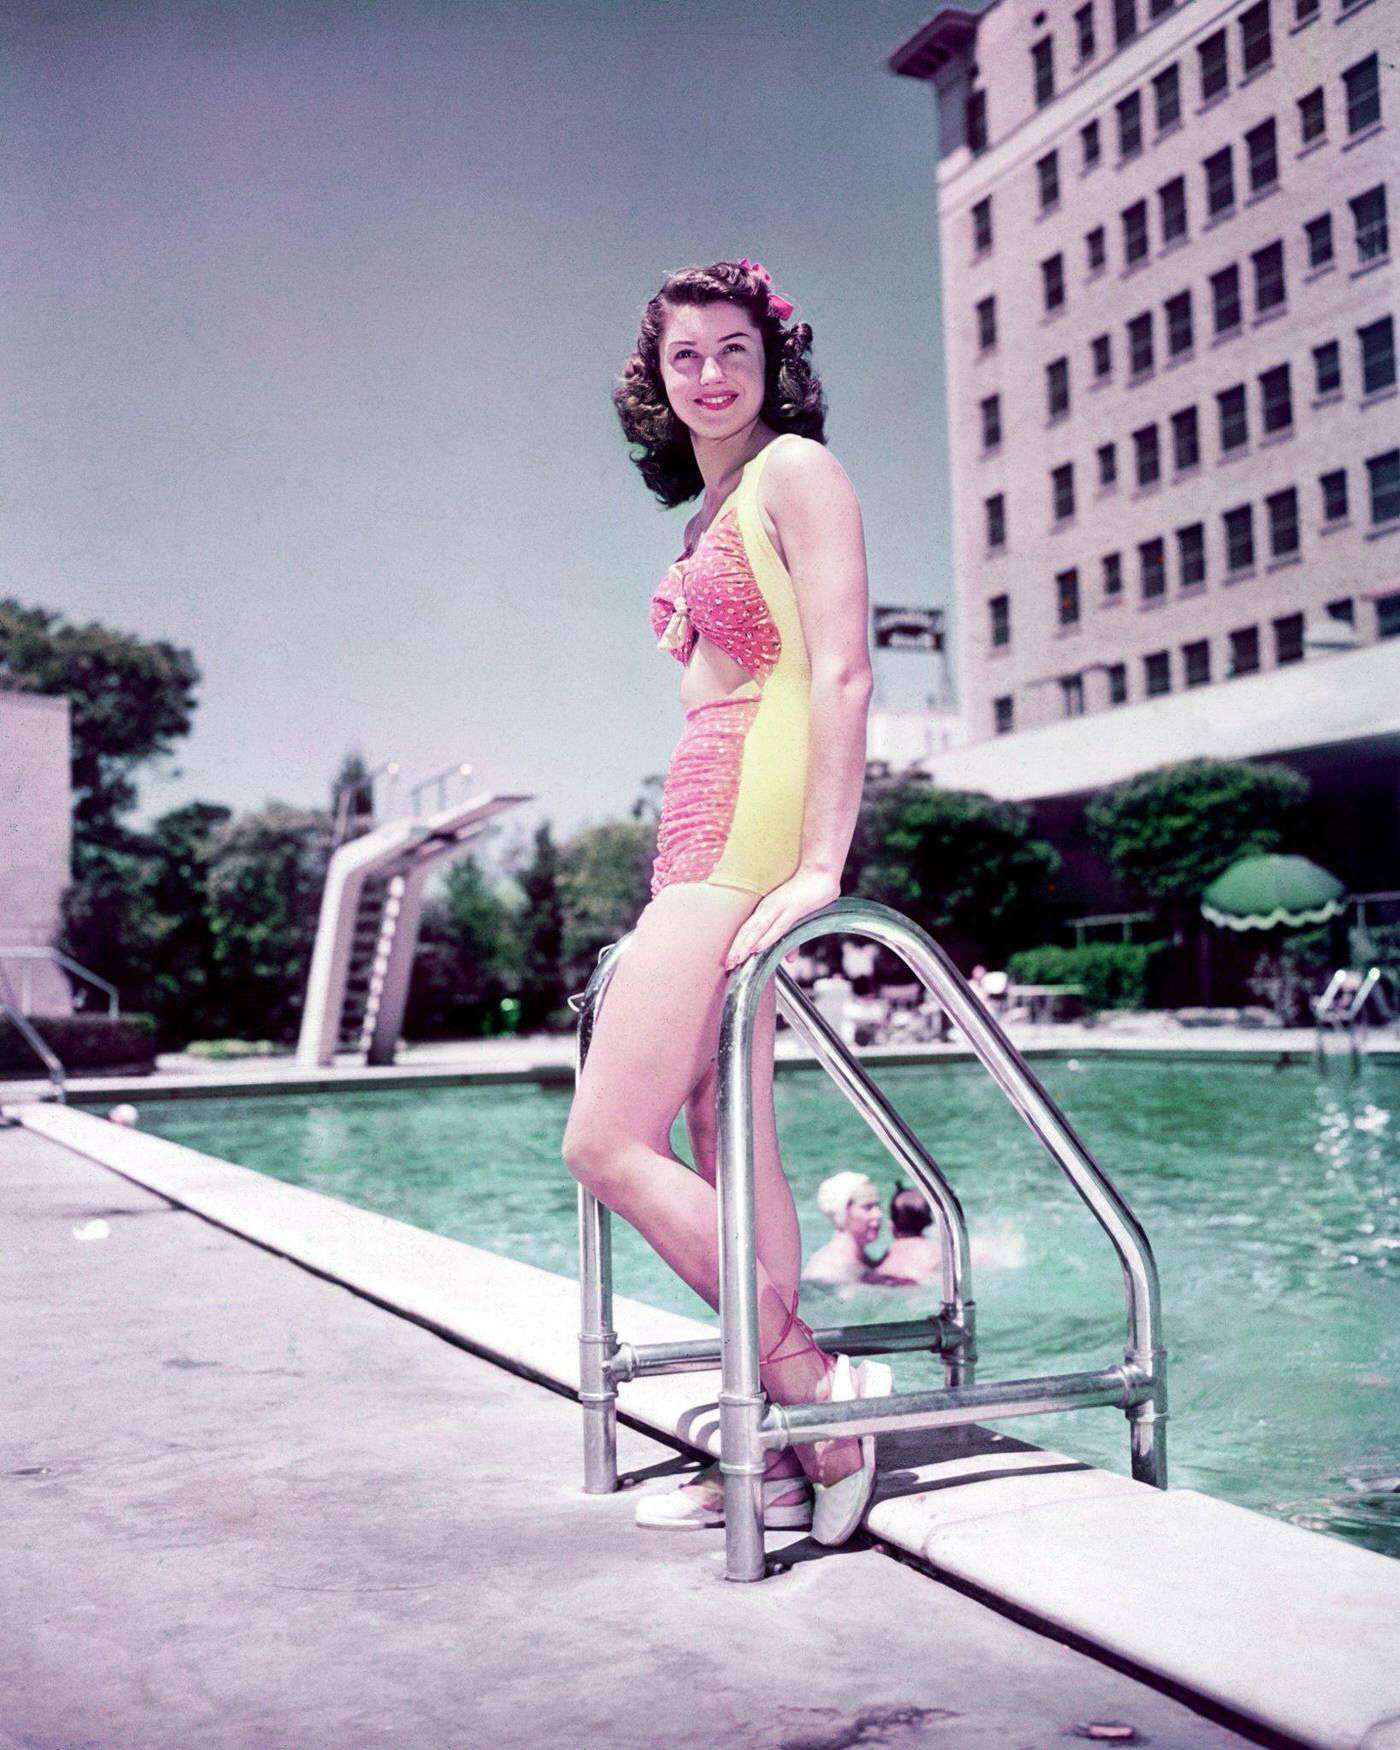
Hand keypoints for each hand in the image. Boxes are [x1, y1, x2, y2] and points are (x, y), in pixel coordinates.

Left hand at [722, 868, 841, 972]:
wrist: (820, 871)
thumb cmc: (807, 894)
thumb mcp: (796, 920)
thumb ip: (792, 940)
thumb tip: (790, 959)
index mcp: (765, 909)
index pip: (747, 930)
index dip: (737, 945)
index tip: (729, 961)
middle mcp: (767, 907)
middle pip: (747, 930)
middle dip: (737, 949)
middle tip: (727, 965)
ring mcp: (779, 907)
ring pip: (758, 929)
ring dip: (746, 945)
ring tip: (736, 960)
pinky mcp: (793, 908)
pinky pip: (777, 926)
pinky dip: (766, 937)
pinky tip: (758, 948)